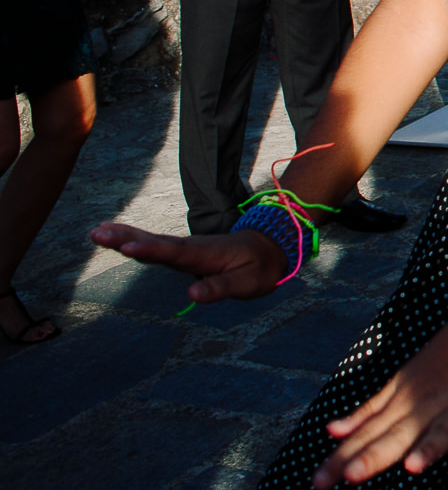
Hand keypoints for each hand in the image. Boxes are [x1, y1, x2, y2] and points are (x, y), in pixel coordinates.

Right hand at [89, 222, 287, 302]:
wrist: (270, 248)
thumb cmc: (259, 268)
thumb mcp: (247, 283)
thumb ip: (220, 288)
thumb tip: (192, 296)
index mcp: (205, 254)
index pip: (175, 253)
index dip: (151, 250)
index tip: (128, 247)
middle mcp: (191, 247)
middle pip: (156, 243)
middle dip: (126, 238)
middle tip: (98, 234)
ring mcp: (185, 248)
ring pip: (151, 241)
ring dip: (124, 236)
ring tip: (96, 232)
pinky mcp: (181, 252)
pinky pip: (154, 244)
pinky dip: (133, 238)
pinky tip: (113, 235)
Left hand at [315, 321, 447, 486]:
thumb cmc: (438, 363)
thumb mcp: (398, 385)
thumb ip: (368, 412)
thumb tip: (332, 432)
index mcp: (402, 404)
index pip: (367, 434)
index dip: (343, 456)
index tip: (319, 480)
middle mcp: (424, 407)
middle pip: (397, 435)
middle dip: (374, 455)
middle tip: (351, 475)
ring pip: (441, 430)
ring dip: (429, 447)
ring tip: (415, 466)